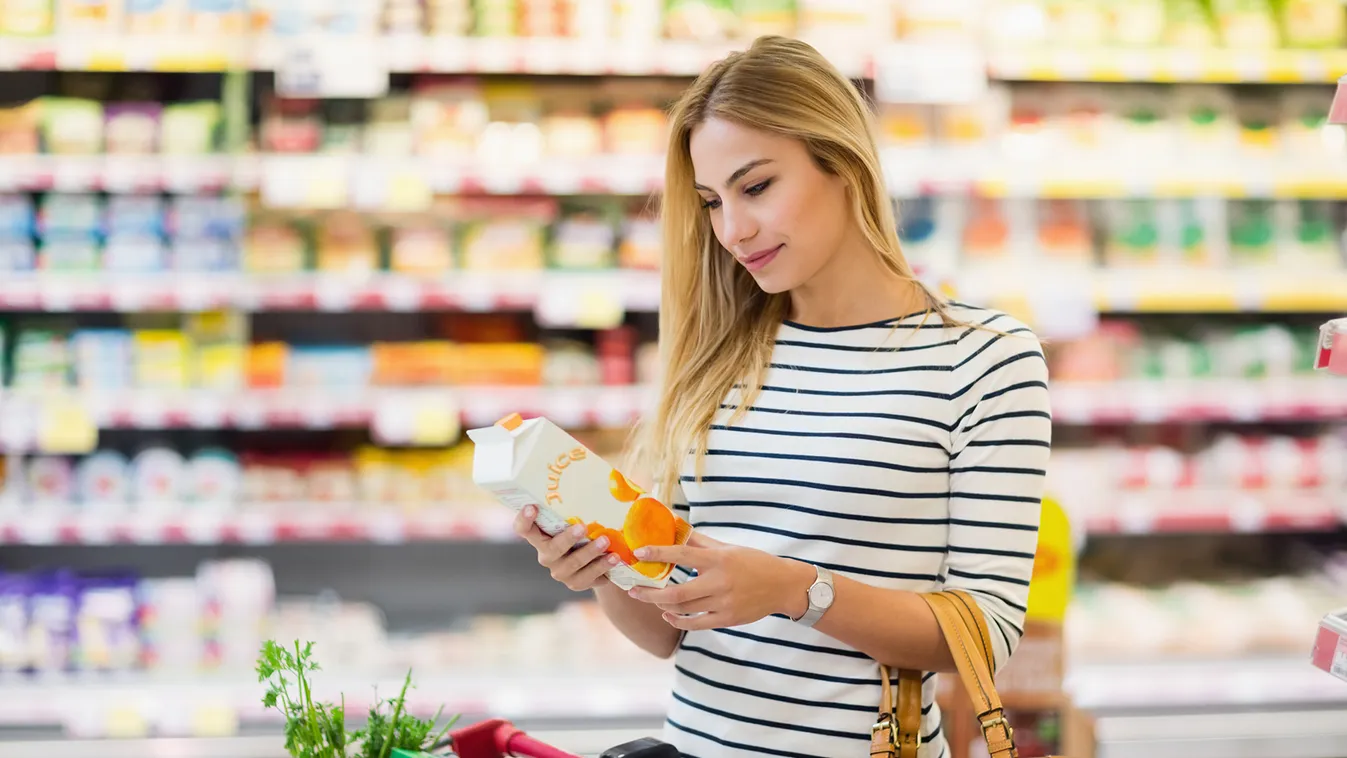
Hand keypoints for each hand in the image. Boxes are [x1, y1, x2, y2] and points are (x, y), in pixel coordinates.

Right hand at [513, 504, 620, 591]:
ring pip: (573, 565)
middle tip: (583, 527)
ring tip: (606, 541)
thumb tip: (607, 475)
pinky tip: (614, 558)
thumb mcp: (578, 519)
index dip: (524, 520)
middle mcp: (546, 555)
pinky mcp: (576, 583)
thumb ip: (580, 505)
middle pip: (552, 549)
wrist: (597, 561)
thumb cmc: (583, 532)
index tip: (531, 506)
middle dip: (567, 538)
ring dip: (590, 553)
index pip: (523, 529)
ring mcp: (560, 572)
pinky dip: (602, 568)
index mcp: (541, 537)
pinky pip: (588, 578)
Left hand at [626, 532, 812, 630]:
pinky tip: (667, 615)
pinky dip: (678, 621)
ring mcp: (723, 603)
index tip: (639, 552)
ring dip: (661, 605)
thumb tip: (676, 528)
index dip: (659, 553)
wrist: (782, 585)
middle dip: (650, 593)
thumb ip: (700, 542)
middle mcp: (720, 582)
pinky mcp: (727, 619)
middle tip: (633, 589)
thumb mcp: (728, 548)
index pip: (683, 555)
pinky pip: (696, 624)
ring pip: (684, 609)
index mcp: (719, 560)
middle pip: (677, 593)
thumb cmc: (753, 562)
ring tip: (648, 599)